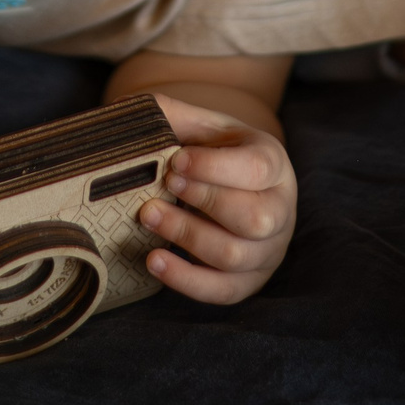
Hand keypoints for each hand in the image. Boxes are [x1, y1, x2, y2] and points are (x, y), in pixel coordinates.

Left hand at [136, 94, 296, 302]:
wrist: (228, 185)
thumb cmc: (212, 153)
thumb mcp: (201, 126)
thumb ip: (170, 113)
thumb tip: (124, 113)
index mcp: (273, 164)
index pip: (256, 169)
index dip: (215, 168)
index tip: (176, 161)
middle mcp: (280, 210)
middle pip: (254, 218)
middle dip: (204, 203)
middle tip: (162, 188)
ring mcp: (267, 250)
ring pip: (235, 255)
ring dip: (187, 237)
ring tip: (148, 216)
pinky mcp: (248, 281)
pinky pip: (222, 291)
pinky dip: (186, 280)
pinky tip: (154, 260)